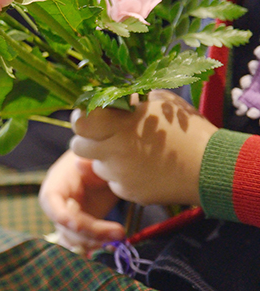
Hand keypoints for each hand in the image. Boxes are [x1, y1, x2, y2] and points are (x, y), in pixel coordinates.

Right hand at [39, 149, 124, 253]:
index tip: (80, 225)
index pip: (53, 205)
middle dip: (91, 233)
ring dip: (96, 243)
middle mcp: (58, 208)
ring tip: (119, 237)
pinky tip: (112, 246)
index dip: (64, 218)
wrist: (102, 168)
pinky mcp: (81, 230)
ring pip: (75, 240)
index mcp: (55, 188)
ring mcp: (69, 221)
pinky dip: (95, 247)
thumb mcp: (92, 159)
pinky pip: (82, 244)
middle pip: (67, 228)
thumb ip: (88, 164)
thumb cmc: (94, 161)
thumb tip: (80, 164)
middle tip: (119, 232)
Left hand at [69, 90, 216, 206]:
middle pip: (78, 146)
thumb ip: (133, 100)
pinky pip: (115, 183)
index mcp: (121, 125)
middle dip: (87, 139)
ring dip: (107, 158)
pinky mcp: (130, 193)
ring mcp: (121, 175)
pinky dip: (123, 176)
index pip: (79, 121)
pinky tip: (145, 168)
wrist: (213, 169)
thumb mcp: (162, 103)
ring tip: (133, 152)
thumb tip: (114, 97)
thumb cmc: (189, 130)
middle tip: (104, 135)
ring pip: (97, 165)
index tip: (91, 114)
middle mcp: (114, 151)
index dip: (82, 117)